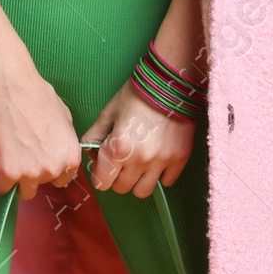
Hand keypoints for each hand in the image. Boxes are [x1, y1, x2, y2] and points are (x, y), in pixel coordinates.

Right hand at [0, 51, 81, 198]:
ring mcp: (31, 173)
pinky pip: (1, 188)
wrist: (9, 87)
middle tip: (22, 152)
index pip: (62, 179)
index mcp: (71, 157)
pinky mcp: (8, 173)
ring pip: (23, 191)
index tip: (39, 160)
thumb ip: (65, 141)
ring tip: (9, 156)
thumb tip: (58, 149)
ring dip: (16, 178)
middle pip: (42, 185)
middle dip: (33, 173)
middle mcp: (54, 169)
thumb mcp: (65, 117)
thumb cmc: (37, 95)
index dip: (49, 170)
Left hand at [82, 82, 194, 197]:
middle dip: (117, 177)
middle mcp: (139, 160)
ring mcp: (161, 162)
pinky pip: (166, 182)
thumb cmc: (137, 95)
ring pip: (142, 191)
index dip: (100, 175)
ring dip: (138, 181)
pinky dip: (160, 175)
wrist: (172, 82)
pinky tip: (157, 159)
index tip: (104, 167)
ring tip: (140, 164)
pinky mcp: (180, 159)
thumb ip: (94, 137)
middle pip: (121, 188)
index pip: (102, 183)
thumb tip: (92, 156)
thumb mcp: (108, 113)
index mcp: (117, 148)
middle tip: (122, 162)